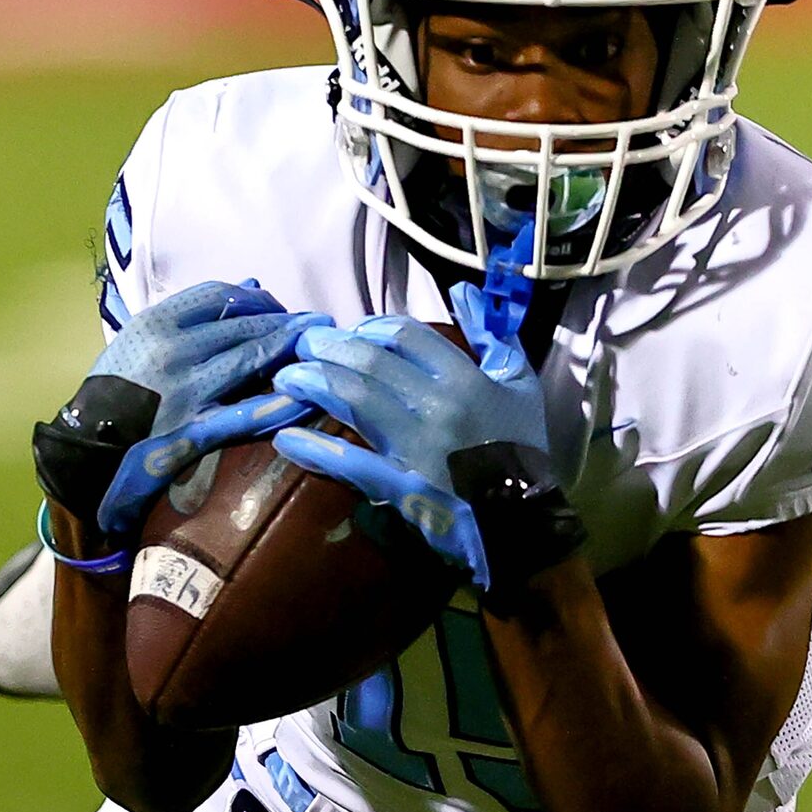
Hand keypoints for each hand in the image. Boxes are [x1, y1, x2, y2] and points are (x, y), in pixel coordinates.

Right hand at [33, 279, 329, 538]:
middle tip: (317, 323)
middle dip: (285, 322)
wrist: (86, 450)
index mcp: (154, 323)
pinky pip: (244, 412)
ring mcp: (185, 391)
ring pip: (249, 359)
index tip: (276, 305)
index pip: (218, 295)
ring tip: (317, 343)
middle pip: (242, 324)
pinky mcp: (194, 430)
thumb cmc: (114, 391)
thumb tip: (251, 284)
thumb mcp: (141, 339)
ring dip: (289, 349)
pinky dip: (278, 402)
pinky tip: (305, 393)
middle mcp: (171, 350)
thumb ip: (192, 312)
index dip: (257, 298)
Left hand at [271, 280, 562, 591]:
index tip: (350, 333)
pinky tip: (287, 439)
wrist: (525, 520)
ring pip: (356, 399)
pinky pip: (353, 461)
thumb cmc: (522, 450)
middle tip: (303, 346)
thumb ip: (493, 335)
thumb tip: (464, 291)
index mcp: (467, 378)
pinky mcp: (404, 486)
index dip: (367, 328)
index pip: (405, 335)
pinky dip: (316, 449)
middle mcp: (441, 405)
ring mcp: (420, 446)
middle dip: (328, 348)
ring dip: (313, 383)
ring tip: (287, 379)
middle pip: (371, 361)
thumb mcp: (519, 384)